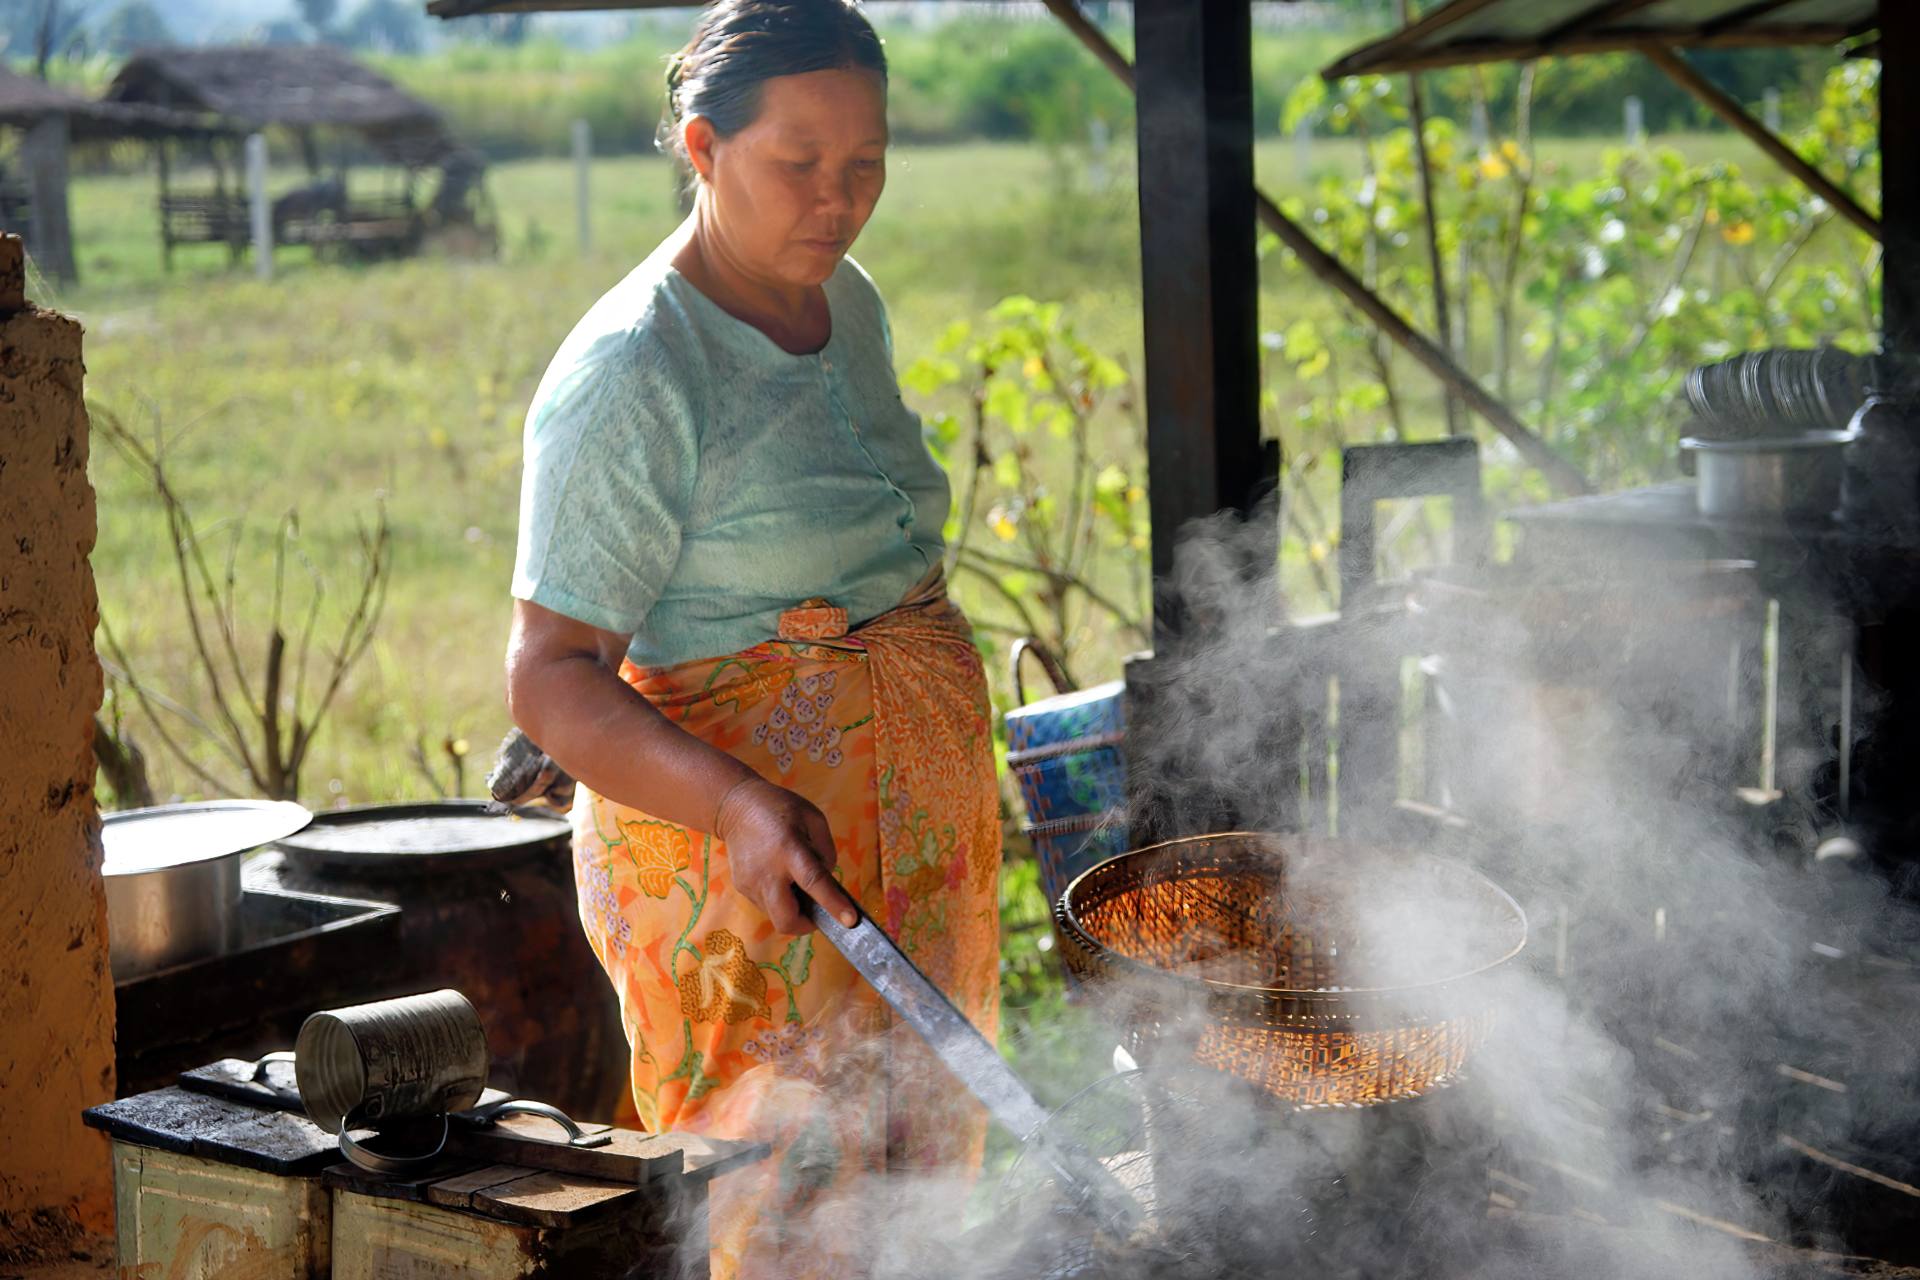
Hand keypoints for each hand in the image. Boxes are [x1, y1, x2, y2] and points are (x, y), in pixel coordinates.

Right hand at [714, 777, 860, 933]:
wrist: (735, 807)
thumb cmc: (780, 809)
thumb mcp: (813, 819)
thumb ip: (825, 851)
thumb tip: (828, 882)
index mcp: (789, 849)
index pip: (813, 882)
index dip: (833, 904)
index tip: (850, 921)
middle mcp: (767, 872)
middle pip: (786, 919)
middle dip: (806, 925)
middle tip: (818, 913)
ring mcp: (750, 883)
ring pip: (775, 916)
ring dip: (792, 912)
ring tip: (796, 887)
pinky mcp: (741, 887)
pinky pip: (766, 906)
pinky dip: (779, 902)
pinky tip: (781, 879)